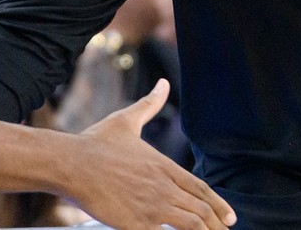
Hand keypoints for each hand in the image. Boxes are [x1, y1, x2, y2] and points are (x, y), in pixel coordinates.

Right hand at [65, 80, 235, 229]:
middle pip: (199, 211)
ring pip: (189, 225)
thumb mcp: (126, 120)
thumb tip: (163, 83)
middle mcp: (162, 187)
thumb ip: (149, 105)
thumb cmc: (96, 143)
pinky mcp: (134, 224)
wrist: (70, 163)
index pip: (200, 189)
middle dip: (215, 225)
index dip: (218, 205)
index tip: (230, 217)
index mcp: (163, 166)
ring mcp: (150, 207)